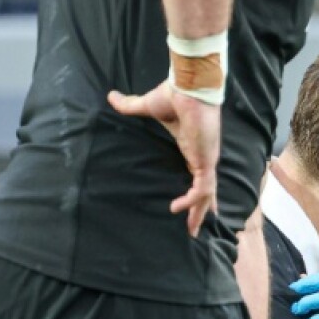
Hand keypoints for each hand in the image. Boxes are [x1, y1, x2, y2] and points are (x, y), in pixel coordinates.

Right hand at [108, 81, 220, 236]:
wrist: (189, 88)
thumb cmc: (174, 95)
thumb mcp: (147, 106)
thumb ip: (130, 106)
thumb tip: (111, 96)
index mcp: (193, 148)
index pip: (199, 176)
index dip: (198, 192)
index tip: (197, 205)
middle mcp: (202, 157)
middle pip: (205, 191)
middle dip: (201, 211)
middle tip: (194, 230)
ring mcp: (206, 160)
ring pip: (207, 194)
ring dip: (199, 212)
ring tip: (191, 231)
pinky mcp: (206, 161)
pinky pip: (202, 188)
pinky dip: (192, 200)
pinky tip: (177, 208)